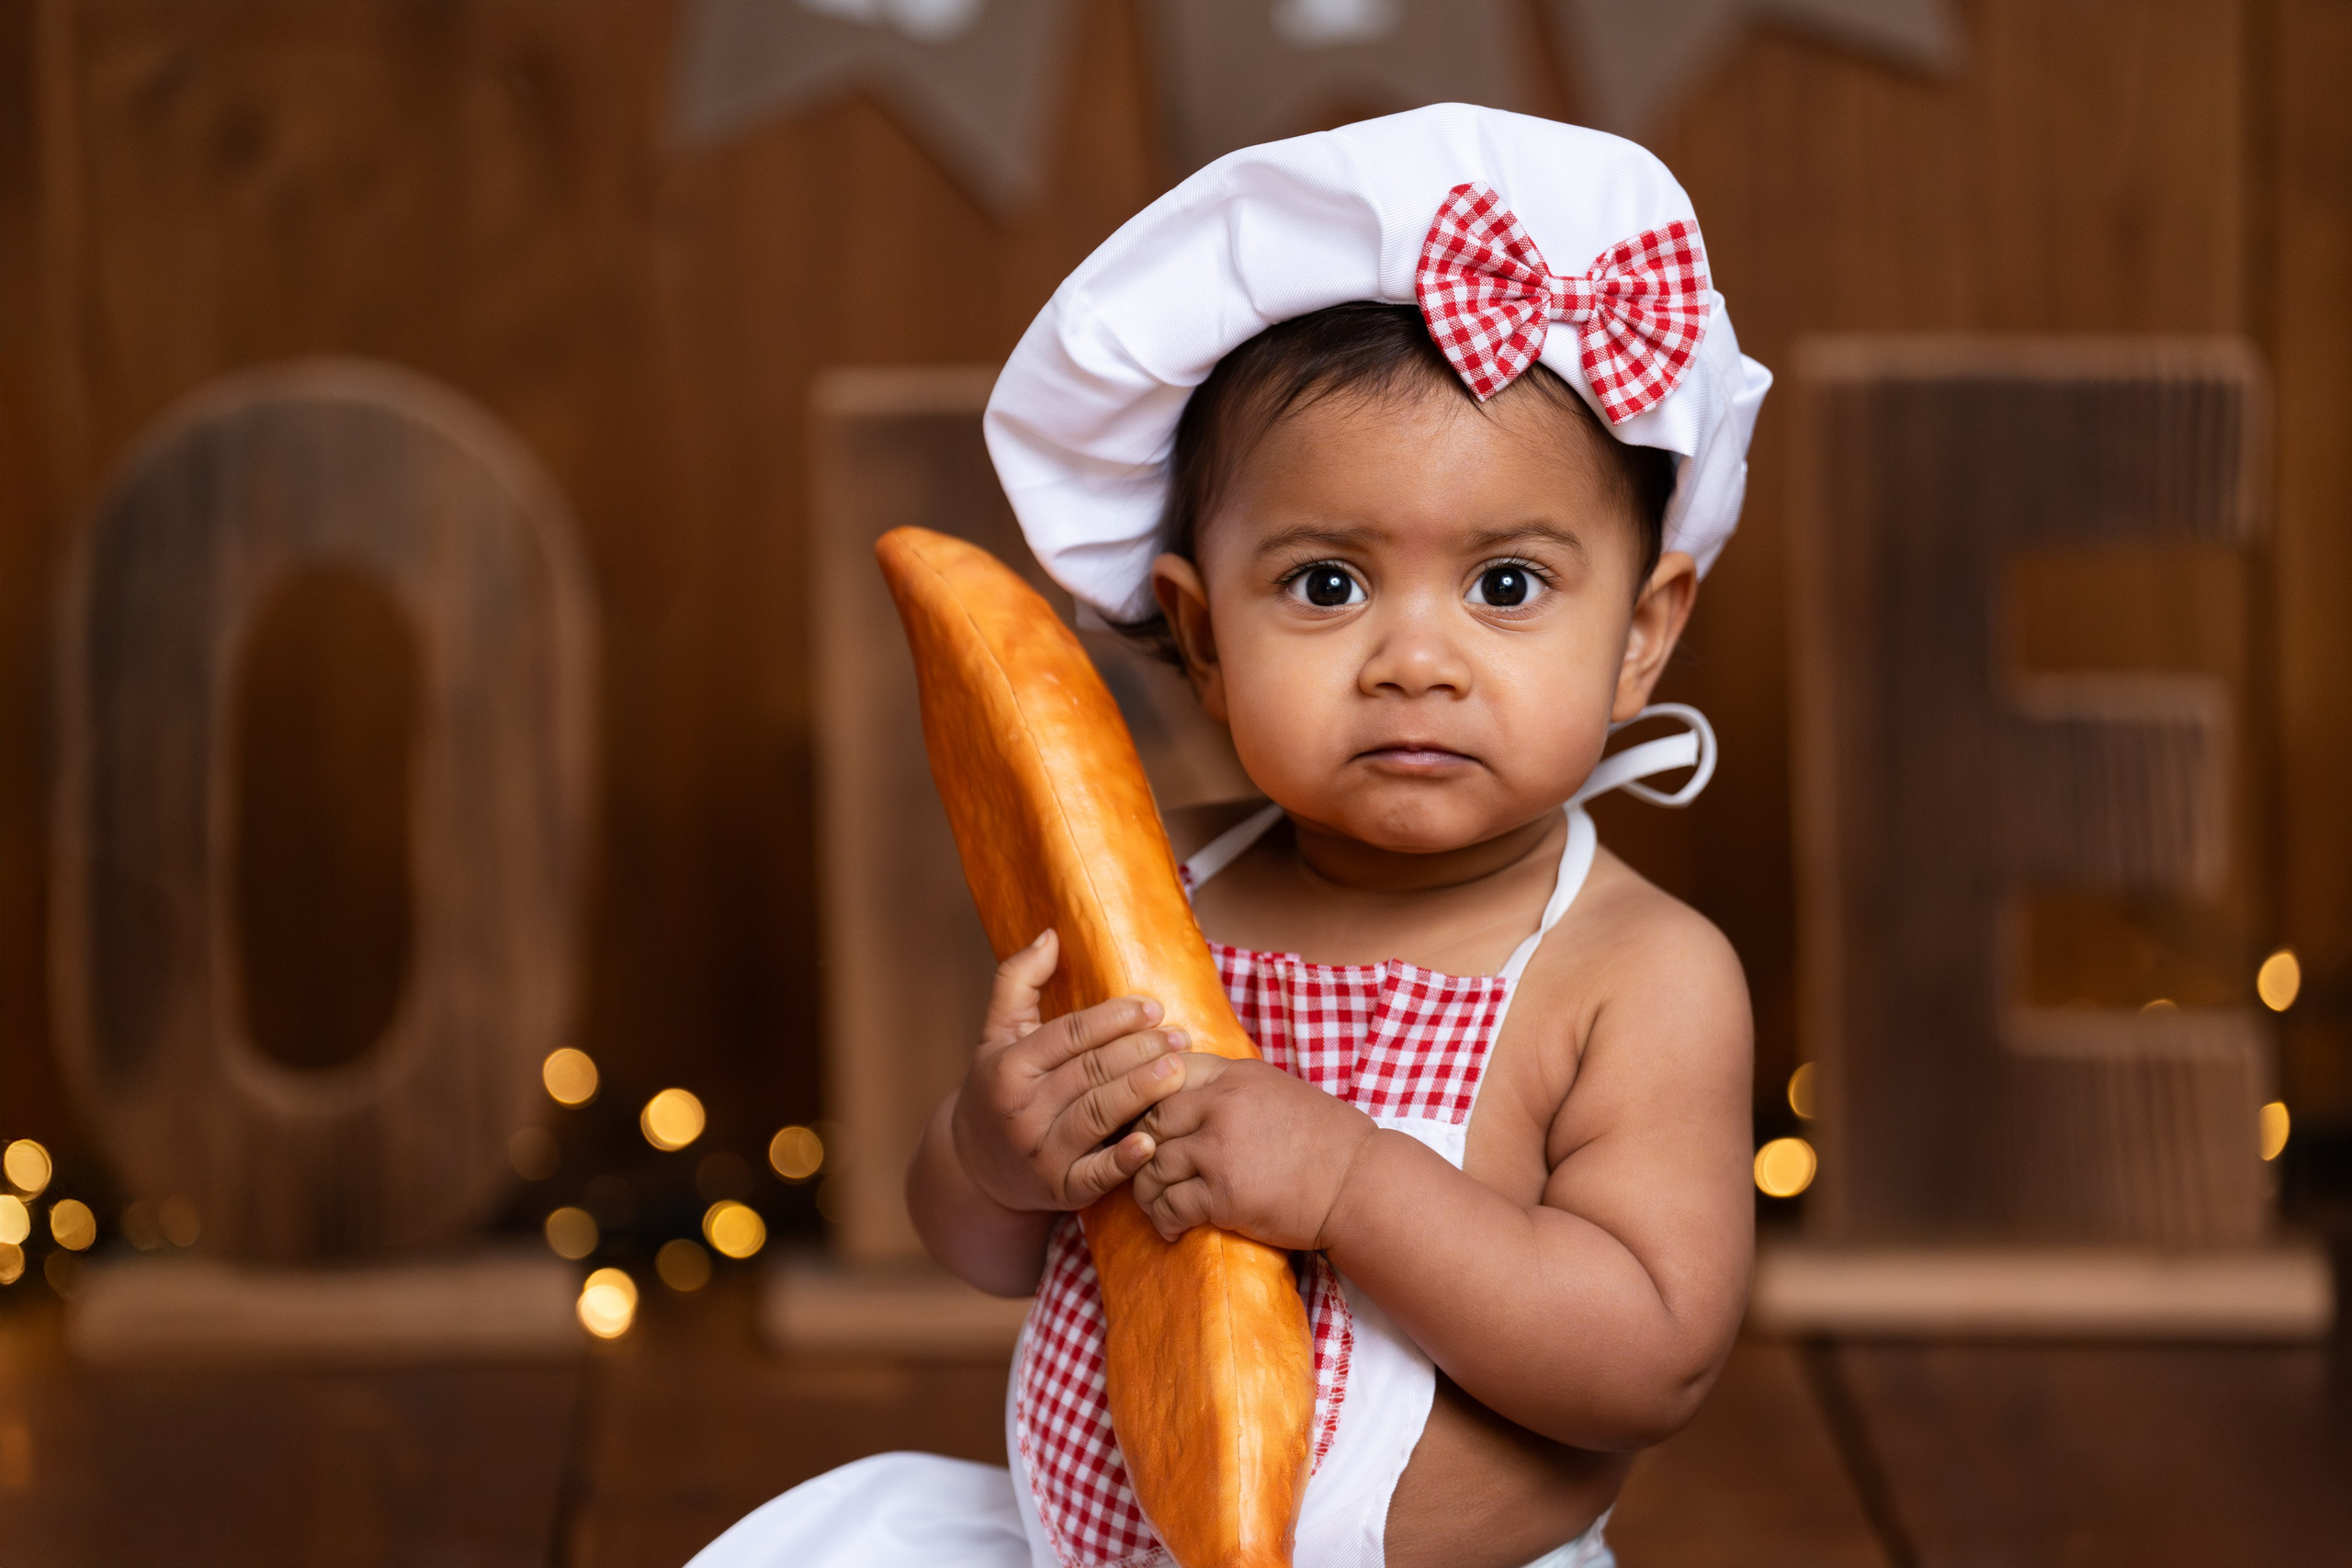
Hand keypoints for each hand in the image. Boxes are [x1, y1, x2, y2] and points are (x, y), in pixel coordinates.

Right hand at [951, 929, 1190, 1212]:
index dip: (1114, 1018)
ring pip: (1099, 1115)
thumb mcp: (996, 1033)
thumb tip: (1051, 934)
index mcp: (1007, 1066)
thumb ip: (1017, 980)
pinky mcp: (1058, 1189)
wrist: (974, 1167)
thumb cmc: (997, 1088)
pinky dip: (1122, 1162)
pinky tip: (1151, 1142)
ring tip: (1179, 1071)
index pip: (1069, 1035)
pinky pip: (1094, 1176)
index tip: (1153, 1008)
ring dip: (1142, 1092)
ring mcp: (1038, 1152)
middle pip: (1089, 1072)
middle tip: (1179, 1038)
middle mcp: (1020, 1109)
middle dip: (1139, 1051)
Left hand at [1130, 1056, 1378, 1248]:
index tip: (1148, 1122)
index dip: (1148, 1097)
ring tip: (1154, 1203)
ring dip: (1145, 1189)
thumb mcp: (1278, 1091)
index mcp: (1236, 1076)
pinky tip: (1171, 1228)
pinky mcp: (1223, 1195)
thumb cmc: (1326, 1141)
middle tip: (1143, 1167)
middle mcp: (1222, 1105)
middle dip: (1139, 1146)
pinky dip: (1163, 1219)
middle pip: (1151, 1119)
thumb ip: (1234, 1089)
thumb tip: (1192, 1096)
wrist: (1359, 1185)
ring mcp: (1220, 1150)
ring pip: (1152, 1165)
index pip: (1168, 1071)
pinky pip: (1170, 1205)